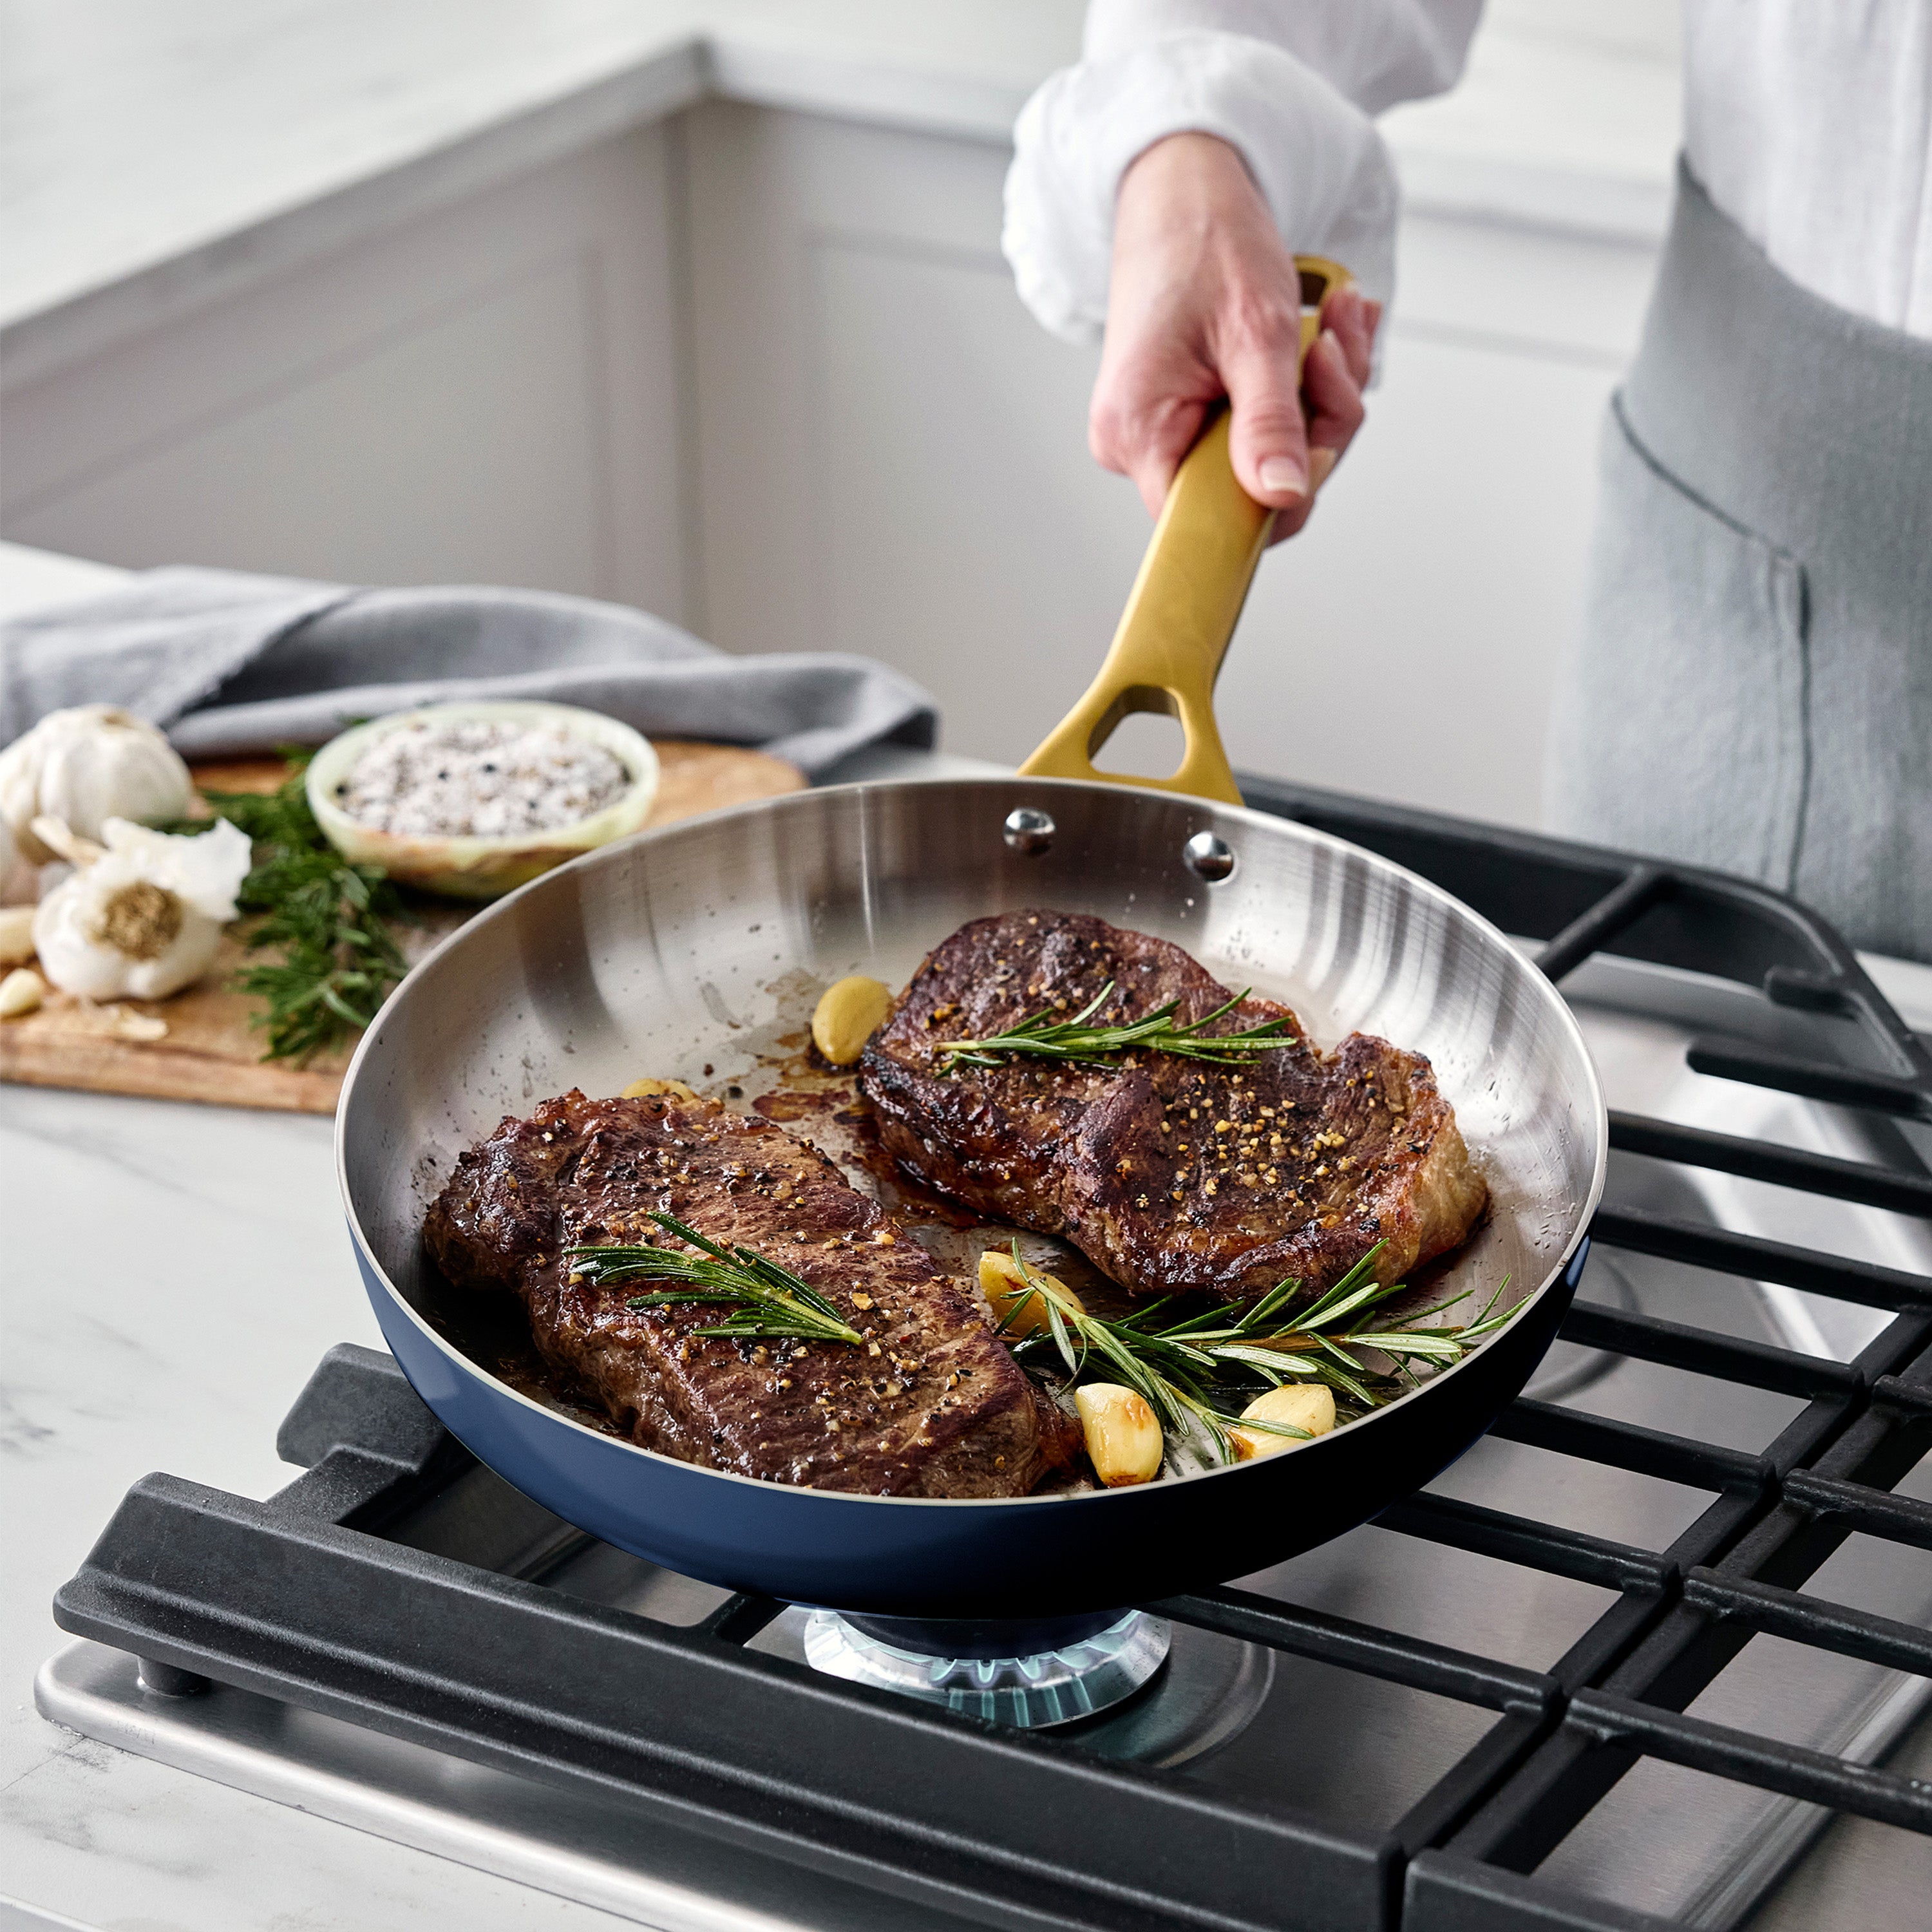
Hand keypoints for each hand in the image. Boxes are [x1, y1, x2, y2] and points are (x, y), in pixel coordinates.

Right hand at [1090, 132, 1379, 540]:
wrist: (1184, 190)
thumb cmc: (1207, 240)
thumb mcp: (1256, 331)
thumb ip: (1270, 422)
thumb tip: (1282, 496)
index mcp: (1139, 433)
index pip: (1206, 523)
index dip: (1274, 502)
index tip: (1318, 446)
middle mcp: (1141, 443)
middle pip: (1250, 489)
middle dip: (1316, 424)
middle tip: (1338, 352)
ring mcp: (1166, 429)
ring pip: (1268, 455)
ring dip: (1322, 394)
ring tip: (1338, 322)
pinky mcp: (1192, 413)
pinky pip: (1264, 427)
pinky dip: (1306, 384)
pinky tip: (1327, 331)